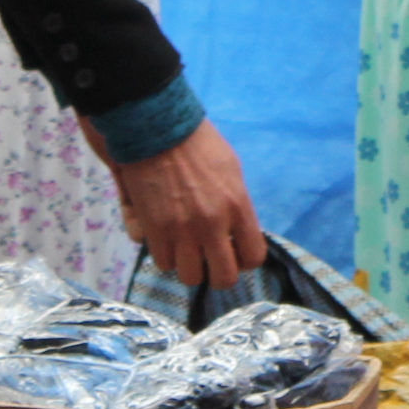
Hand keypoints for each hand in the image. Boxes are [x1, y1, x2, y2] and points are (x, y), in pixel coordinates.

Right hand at [83, 117, 267, 287]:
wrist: (157, 130)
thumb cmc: (198, 144)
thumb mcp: (231, 171)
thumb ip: (236, 205)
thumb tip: (237, 231)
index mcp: (238, 207)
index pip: (253, 257)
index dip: (244, 261)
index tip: (235, 253)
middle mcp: (212, 225)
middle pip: (223, 278)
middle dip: (218, 274)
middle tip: (211, 260)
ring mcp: (182, 230)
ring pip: (190, 276)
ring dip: (189, 266)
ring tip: (186, 250)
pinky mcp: (154, 230)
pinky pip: (162, 262)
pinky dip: (165, 255)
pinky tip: (167, 239)